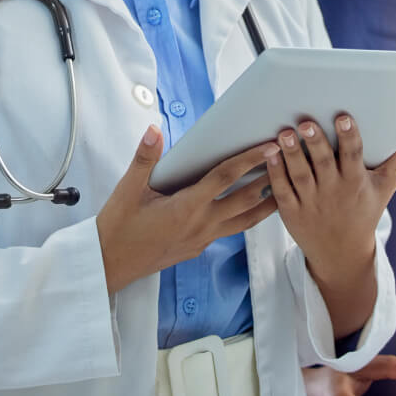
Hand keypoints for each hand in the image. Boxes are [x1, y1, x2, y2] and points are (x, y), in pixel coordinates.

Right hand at [96, 127, 280, 294]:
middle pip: (245, 201)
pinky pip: (230, 231)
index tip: (267, 147)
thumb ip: (145, 158)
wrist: (110, 264)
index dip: (248, 161)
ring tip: (284, 187)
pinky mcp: (198, 247)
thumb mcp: (127, 190)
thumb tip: (155, 130)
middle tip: (286, 160)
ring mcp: (202, 239)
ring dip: (265, 204)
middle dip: (268, 179)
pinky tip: (248, 208)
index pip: (225, 178)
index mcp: (186, 207)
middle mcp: (200, 225)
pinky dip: (245, 217)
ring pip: (244, 222)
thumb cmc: (118, 228)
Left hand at [266, 115, 395, 286]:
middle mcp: (333, 191)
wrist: (341, 253)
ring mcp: (311, 202)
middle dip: (315, 142)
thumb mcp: (384, 189)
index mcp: (356, 182)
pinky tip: (271, 154)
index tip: (343, 117)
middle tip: (306, 123)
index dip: (349, 136)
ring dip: (292, 153)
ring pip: (300, 175)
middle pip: (323, 163)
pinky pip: (282, 190)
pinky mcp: (292, 212)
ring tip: (285, 133)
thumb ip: (395, 162)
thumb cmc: (364, 213)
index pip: (353, 155)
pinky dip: (275, 173)